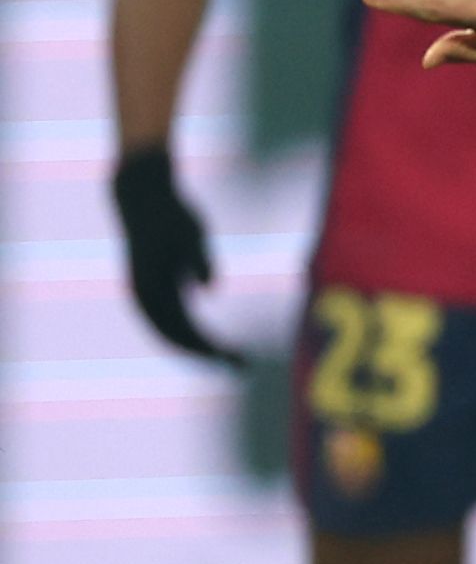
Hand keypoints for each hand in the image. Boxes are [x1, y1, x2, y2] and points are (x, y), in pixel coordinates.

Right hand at [110, 145, 241, 365]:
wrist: (143, 196)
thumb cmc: (172, 214)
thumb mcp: (192, 232)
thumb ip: (200, 260)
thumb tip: (209, 287)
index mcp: (151, 286)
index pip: (181, 330)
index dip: (207, 349)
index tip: (233, 359)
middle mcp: (143, 296)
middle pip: (176, 339)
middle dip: (208, 356)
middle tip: (243, 367)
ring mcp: (144, 295)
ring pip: (170, 334)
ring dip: (199, 351)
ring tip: (230, 360)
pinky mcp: (150, 289)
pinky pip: (169, 323)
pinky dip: (189, 336)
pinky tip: (211, 345)